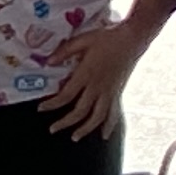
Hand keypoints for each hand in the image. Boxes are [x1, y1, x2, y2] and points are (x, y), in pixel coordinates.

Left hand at [39, 19, 147, 140]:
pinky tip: (104, 135)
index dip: (52, 104)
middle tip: (52, 129)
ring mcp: (110, 90)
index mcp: (87, 73)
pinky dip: (109, 125)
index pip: (66, 95)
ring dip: (85, 128)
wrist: (134, 37)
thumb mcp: (83, 40)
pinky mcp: (119, 91)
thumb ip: (65, 51)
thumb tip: (47, 62)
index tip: (41, 109)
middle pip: (80, 111)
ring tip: (75, 137)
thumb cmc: (108, 36)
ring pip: (98, 116)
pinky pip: (114, 112)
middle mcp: (98, 86)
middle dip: (65, 122)